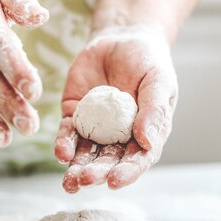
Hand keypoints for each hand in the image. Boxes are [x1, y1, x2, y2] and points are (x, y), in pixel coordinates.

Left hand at [55, 25, 177, 192]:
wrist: (122, 38)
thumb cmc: (148, 61)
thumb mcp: (158, 81)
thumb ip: (154, 110)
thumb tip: (148, 142)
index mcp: (146, 135)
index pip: (138, 159)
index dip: (127, 173)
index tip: (114, 182)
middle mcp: (120, 137)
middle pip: (109, 161)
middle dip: (97, 173)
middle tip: (86, 180)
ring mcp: (96, 129)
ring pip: (86, 154)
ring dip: (77, 167)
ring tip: (70, 181)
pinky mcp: (75, 116)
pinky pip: (68, 134)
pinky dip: (64, 144)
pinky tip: (61, 153)